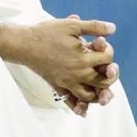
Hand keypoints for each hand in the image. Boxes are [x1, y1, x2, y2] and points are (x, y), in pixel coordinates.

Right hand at [0, 16, 118, 106]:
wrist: (24, 44)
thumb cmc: (46, 33)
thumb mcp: (71, 25)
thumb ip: (94, 27)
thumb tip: (112, 28)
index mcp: (83, 58)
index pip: (107, 59)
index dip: (107, 50)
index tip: (100, 44)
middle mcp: (78, 73)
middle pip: (104, 81)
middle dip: (110, 74)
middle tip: (108, 67)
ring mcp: (68, 82)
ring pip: (90, 96)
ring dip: (99, 94)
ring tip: (101, 88)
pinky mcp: (58, 86)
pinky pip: (70, 101)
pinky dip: (79, 107)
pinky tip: (83, 110)